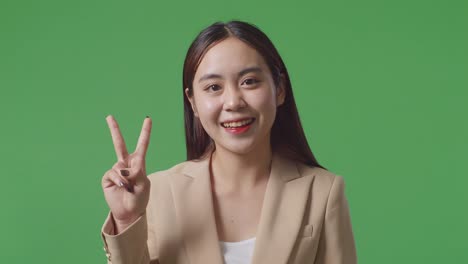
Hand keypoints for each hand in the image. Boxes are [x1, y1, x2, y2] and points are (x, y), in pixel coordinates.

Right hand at [102, 115, 151, 232]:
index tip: (148, 119)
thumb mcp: (144, 184)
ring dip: (125, 178)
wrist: (129, 212)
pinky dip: (118, 180)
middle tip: (109, 116)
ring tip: (129, 188)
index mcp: (139, 163)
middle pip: (119, 144)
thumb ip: (135, 173)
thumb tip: (122, 170)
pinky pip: (113, 174)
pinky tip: (122, 187)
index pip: (142, 145)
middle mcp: (126, 164)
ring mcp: (117, 170)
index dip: (145, 131)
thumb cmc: (140, 198)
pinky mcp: (108, 178)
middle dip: (114, 130)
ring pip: (119, 166)